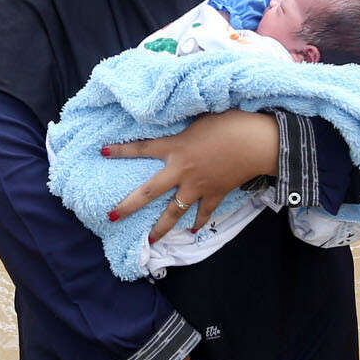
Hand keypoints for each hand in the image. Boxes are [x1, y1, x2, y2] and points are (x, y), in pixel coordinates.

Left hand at [105, 110, 279, 240]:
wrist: (257, 143)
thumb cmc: (231, 123)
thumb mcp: (201, 118)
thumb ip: (184, 126)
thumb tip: (175, 121)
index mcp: (176, 148)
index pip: (142, 149)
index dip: (121, 150)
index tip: (103, 152)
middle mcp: (181, 171)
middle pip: (148, 192)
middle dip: (128, 205)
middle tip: (112, 217)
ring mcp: (197, 187)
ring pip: (174, 212)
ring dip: (161, 228)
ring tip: (150, 241)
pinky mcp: (215, 194)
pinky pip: (204, 213)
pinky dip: (199, 222)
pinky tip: (192, 231)